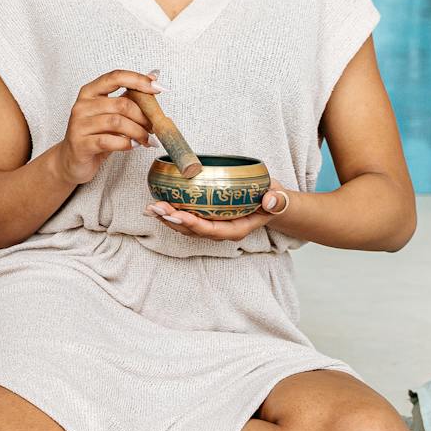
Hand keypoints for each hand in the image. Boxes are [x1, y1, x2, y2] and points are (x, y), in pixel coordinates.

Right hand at [51, 69, 159, 186]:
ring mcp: (79, 124)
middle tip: (153, 127)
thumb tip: (153, 76)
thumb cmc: (94, 135)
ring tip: (146, 139)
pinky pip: (109, 141)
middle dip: (143, 116)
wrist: (72, 160)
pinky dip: (126, 144)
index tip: (158, 88)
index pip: (116, 77)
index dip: (138, 80)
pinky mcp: (80, 144)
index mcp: (90, 92)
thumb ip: (129, 97)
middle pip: (121, 104)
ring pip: (117, 122)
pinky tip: (133, 146)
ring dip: (138, 132)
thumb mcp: (111, 114)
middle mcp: (82, 105)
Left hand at [146, 185, 292, 242]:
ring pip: (186, 227)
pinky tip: (157, 206)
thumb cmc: (272, 200)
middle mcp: (221, 231)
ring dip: (167, 218)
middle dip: (174, 221)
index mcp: (236, 229)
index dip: (195, 225)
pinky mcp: (206, 218)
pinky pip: (185, 219)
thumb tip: (269, 200)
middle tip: (157, 209)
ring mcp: (212, 226)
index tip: (180, 216)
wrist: (270, 202)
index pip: (213, 230)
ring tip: (151, 208)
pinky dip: (170, 213)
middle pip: (194, 230)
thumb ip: (275, 201)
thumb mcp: (278, 199)